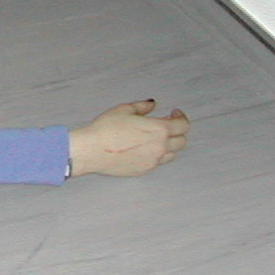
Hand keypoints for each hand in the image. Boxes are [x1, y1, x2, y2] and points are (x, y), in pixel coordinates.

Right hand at [68, 100, 189, 177]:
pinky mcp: (144, 170)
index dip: (181, 117)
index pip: (183, 125)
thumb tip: (152, 104)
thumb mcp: (124, 110)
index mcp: (159, 130)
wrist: (91, 150)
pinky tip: (143, 148)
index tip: (174, 113)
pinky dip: (156, 154)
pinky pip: (157, 162)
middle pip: (182, 141)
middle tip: (166, 124)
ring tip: (155, 137)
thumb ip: (142, 106)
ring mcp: (153, 161)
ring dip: (168, 144)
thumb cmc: (106, 128)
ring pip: (172, 154)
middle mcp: (160, 147)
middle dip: (177, 131)